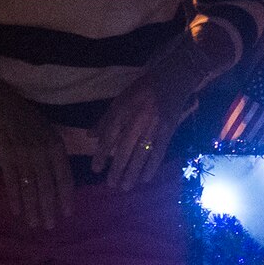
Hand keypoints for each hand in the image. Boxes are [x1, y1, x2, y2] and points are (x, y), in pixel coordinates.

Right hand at [0, 90, 76, 227]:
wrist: (0, 106)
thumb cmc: (28, 121)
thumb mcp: (49, 133)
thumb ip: (56, 155)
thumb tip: (62, 180)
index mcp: (56, 146)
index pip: (64, 177)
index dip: (66, 197)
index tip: (67, 214)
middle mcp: (42, 152)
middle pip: (48, 186)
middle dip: (49, 208)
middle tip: (50, 226)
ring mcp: (23, 155)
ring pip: (30, 187)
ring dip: (32, 208)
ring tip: (34, 223)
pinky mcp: (6, 158)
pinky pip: (12, 182)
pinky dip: (14, 198)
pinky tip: (16, 211)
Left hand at [91, 68, 186, 191]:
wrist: (173, 78)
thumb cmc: (143, 89)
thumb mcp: (121, 99)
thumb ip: (106, 119)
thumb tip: (90, 137)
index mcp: (123, 108)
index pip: (110, 135)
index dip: (102, 153)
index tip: (96, 169)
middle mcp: (138, 118)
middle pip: (125, 148)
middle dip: (117, 168)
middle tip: (111, 184)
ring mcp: (154, 125)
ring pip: (141, 152)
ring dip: (133, 171)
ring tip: (126, 186)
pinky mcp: (168, 130)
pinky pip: (159, 151)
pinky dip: (152, 165)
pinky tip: (146, 178)